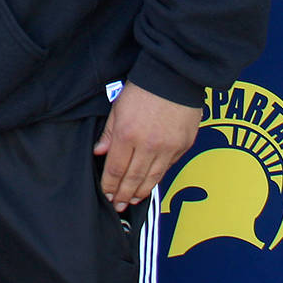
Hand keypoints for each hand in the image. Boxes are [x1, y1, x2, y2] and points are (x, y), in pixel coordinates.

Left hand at [93, 81, 201, 211]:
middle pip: (134, 178)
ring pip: (152, 178)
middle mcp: (148, 146)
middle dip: (124, 194)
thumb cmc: (143, 88)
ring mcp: (168, 148)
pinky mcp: (183, 147)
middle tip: (117, 205)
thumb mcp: (118, 106)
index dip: (110, 184)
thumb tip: (99, 153)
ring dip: (141, 192)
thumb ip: (109, 133)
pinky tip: (150, 184)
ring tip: (132, 200)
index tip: (106, 193)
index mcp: (128, 134)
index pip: (116, 168)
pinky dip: (157, 179)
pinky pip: (168, 168)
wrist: (173, 78)